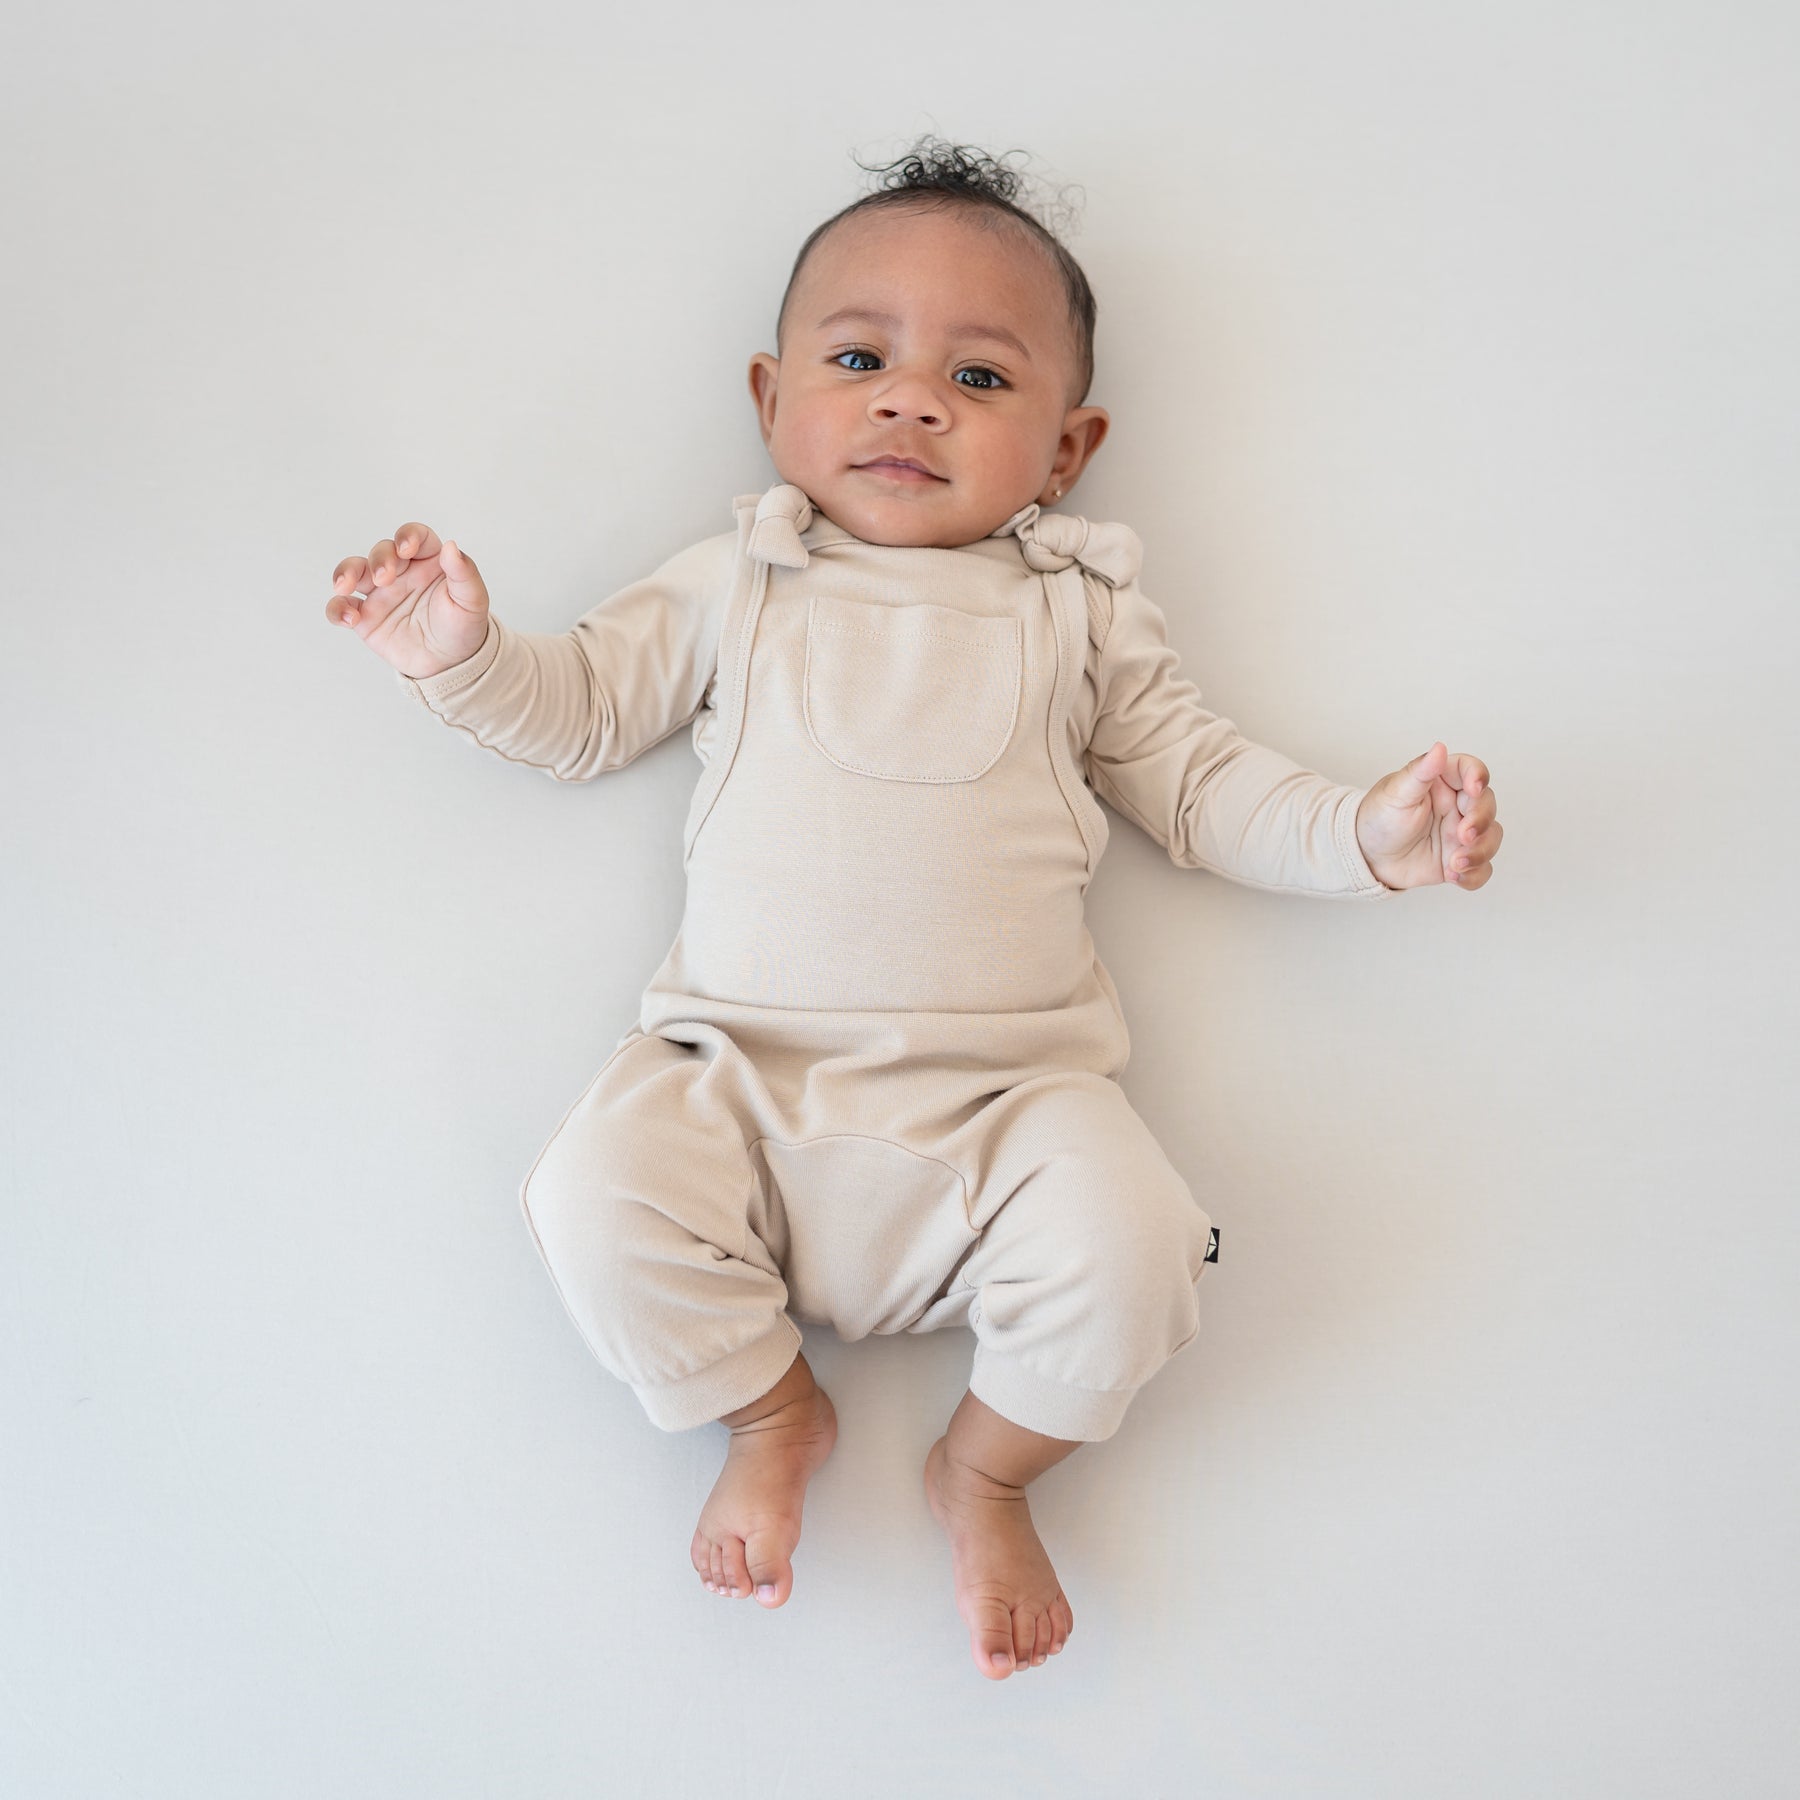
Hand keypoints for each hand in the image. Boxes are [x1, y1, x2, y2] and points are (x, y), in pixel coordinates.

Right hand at [325, 522, 492, 678]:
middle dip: (379, 560)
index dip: (407, 536)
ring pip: (354, 570)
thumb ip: (464, 574)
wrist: (451, 664)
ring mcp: (380, 593)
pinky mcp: (366, 617)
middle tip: (384, 579)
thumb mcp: (473, 602)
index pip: (414, 536)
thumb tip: (451, 546)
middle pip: (381, 551)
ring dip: (346, 572)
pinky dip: (337, 608)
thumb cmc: (463, 627)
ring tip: (344, 587)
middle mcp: (401, 572)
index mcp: (428, 561)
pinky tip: (349, 619)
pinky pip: (341, 606)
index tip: (406, 549)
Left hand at [1354, 742, 1501, 891]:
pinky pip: (1480, 868)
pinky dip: (1474, 874)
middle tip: (1463, 834)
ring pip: (1490, 838)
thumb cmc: (1378, 818)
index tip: (1473, 789)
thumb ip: (1419, 772)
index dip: (1478, 777)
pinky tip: (1455, 876)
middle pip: (1487, 805)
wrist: (1366, 856)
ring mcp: (1460, 833)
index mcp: (1442, 782)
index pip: (1471, 770)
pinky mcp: (1458, 859)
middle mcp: (1457, 806)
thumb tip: (1439, 747)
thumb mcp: (1395, 794)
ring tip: (1455, 862)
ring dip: (1480, 851)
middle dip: (1481, 821)